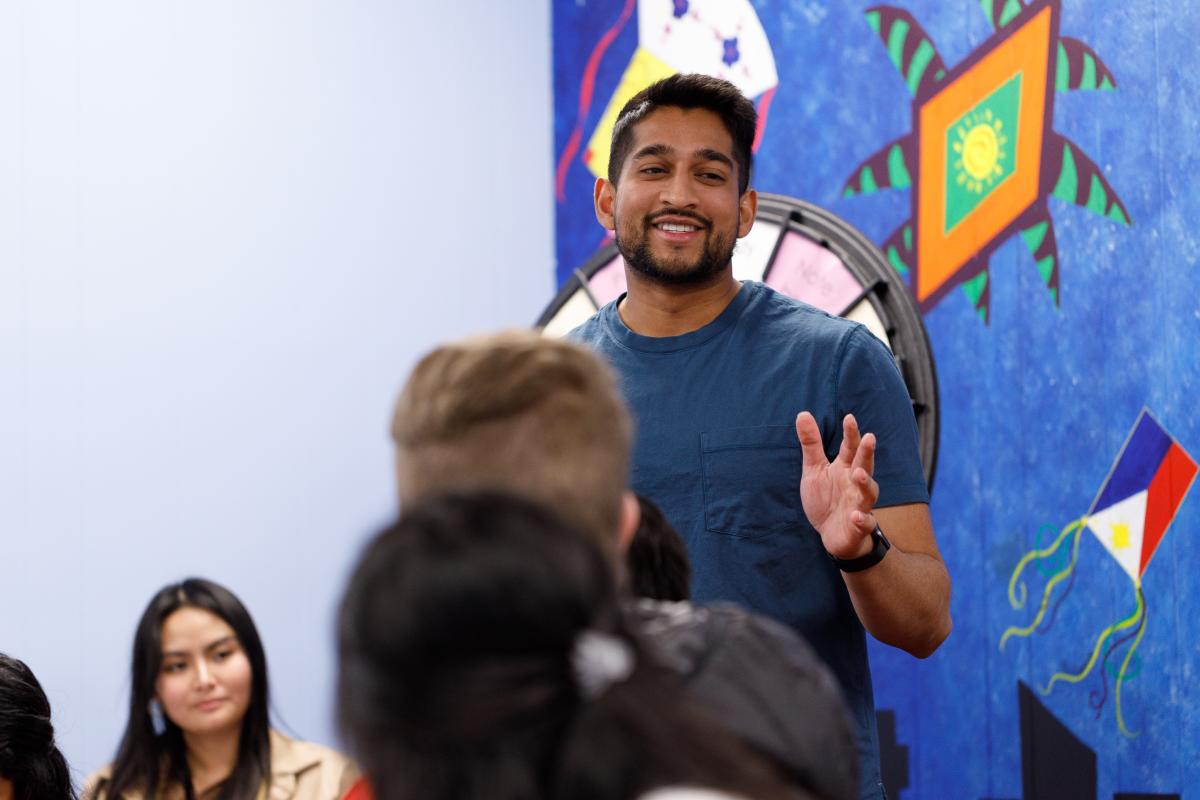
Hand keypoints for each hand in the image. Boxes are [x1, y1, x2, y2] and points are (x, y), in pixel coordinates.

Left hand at [795, 412, 879, 558]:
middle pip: (864, 466)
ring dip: (866, 483)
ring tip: (859, 474)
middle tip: (870, 438)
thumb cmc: (826, 499)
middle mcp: (855, 484)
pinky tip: (855, 515)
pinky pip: (864, 522)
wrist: (831, 534)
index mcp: (845, 468)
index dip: (851, 434)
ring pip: (868, 493)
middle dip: (867, 453)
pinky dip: (862, 519)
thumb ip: (811, 444)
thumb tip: (802, 413)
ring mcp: (859, 504)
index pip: (850, 448)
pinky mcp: (858, 526)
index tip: (849, 418)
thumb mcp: (814, 470)